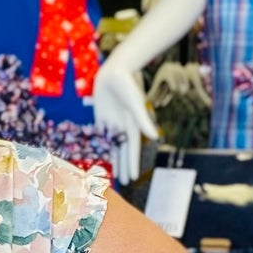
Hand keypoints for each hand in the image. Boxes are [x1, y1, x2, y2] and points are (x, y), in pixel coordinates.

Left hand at [90, 57, 156, 187]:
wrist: (115, 71)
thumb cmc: (127, 85)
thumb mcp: (135, 103)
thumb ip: (143, 120)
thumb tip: (154, 137)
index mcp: (131, 125)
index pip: (131, 150)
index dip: (131, 164)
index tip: (132, 179)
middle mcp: (122, 127)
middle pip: (122, 151)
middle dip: (123, 166)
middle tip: (124, 182)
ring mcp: (111, 123)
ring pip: (111, 146)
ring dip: (113, 159)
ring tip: (113, 173)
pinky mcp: (101, 117)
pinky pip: (100, 135)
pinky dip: (100, 146)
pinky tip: (98, 155)